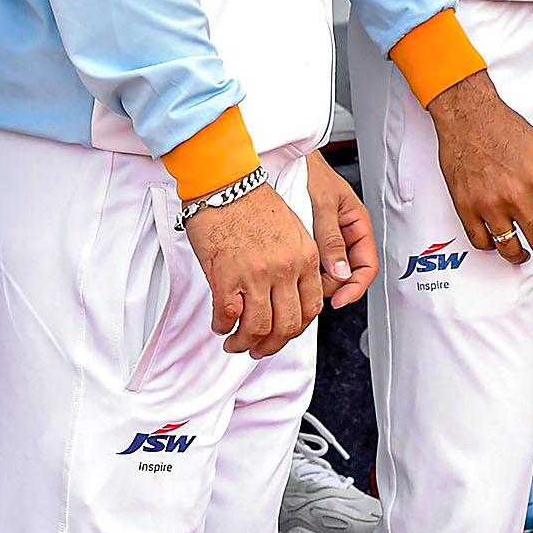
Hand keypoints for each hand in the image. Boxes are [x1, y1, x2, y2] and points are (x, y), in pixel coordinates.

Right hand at [184, 176, 322, 357]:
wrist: (227, 183)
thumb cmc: (255, 204)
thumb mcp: (292, 231)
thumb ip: (296, 264)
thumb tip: (290, 296)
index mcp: (307, 256)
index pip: (312, 308)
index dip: (296, 328)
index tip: (284, 333)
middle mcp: (287, 268)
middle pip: (288, 325)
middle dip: (273, 345)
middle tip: (259, 349)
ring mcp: (258, 274)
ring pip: (259, 328)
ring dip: (245, 343)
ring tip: (235, 343)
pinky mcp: (228, 276)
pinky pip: (228, 317)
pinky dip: (223, 327)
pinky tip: (220, 325)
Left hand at [305, 150, 377, 306]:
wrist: (286, 158)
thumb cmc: (309, 171)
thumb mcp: (323, 205)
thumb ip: (330, 239)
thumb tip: (340, 273)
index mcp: (357, 225)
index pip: (366, 266)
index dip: (356, 287)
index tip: (338, 301)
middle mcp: (345, 235)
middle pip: (347, 274)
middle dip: (332, 286)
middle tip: (309, 289)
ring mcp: (328, 239)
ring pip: (329, 272)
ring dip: (316, 280)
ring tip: (297, 279)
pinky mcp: (309, 242)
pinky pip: (313, 264)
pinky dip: (304, 273)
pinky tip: (291, 272)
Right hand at [425, 70, 532, 266]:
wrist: (470, 118)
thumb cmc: (506, 129)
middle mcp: (516, 196)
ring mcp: (489, 204)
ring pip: (509, 247)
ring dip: (521, 256)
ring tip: (525, 255)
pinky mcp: (466, 207)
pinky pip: (480, 240)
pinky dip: (491, 246)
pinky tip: (498, 243)